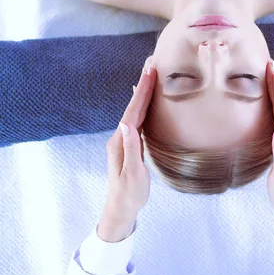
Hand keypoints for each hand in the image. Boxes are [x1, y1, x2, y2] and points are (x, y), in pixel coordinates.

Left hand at [102, 56, 156, 227]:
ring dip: (142, 92)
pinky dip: (142, 105)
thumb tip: (127, 124)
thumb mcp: (132, 174)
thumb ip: (130, 149)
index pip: (133, 111)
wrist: (120, 210)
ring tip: (150, 75)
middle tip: (151, 64)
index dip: (142, 91)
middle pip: (133, 105)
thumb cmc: (129, 194)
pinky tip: (143, 101)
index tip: (150, 71)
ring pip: (135, 110)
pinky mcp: (129, 144)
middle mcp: (120, 136)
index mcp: (121, 141)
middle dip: (142, 84)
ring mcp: (123, 140)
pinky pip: (137, 118)